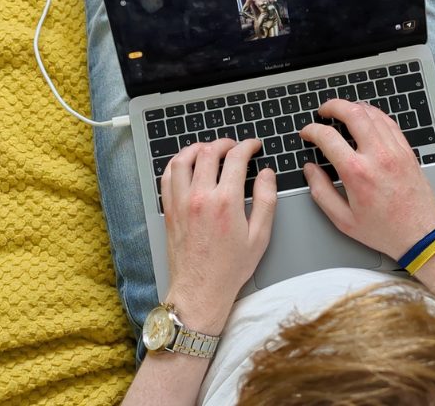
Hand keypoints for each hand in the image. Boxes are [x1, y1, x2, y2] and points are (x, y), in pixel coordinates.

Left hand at [161, 138, 276, 332]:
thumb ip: (266, 200)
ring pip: (183, 159)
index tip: (253, 145)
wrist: (200, 291)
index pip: (235, 158)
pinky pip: (168, 176)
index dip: (247, 145)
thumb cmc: (230, 268)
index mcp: (226, 202)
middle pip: (208, 152)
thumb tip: (267, 174)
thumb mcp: (260, 236)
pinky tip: (186, 163)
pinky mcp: (169, 210)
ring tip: (209, 149)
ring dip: (197, 147)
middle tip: (234, 146)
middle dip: (224, 143)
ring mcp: (180, 202)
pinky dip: (177, 163)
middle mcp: (200, 197)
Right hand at [300, 99, 434, 259]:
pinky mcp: (406, 151)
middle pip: (353, 113)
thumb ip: (321, 192)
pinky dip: (374, 115)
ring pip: (372, 113)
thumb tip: (310, 170)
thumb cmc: (385, 230)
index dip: (312, 130)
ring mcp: (395, 151)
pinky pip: (389, 122)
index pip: (328, 137)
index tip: (306, 132)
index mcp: (357, 173)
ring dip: (353, 107)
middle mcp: (377, 156)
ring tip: (342, 111)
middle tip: (323, 110)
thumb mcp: (343, 219)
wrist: (422, 235)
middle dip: (333, 106)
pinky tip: (366, 118)